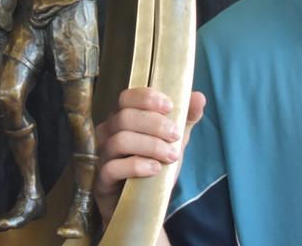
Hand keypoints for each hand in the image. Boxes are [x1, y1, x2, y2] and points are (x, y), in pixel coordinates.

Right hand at [93, 87, 205, 226]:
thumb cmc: (155, 164)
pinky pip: (113, 167)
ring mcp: (103, 155)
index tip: (170, 107)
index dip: (147, 98)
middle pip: (124, 117)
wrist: (143, 203)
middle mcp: (108, 131)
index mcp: (123, 116)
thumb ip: (186, 119)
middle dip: (154, 124)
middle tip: (176, 136)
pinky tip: (155, 170)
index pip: (127, 97)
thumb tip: (199, 97)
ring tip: (171, 156)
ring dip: (150, 146)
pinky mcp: (102, 179)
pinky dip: (137, 166)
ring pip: (120, 140)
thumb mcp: (174, 141)